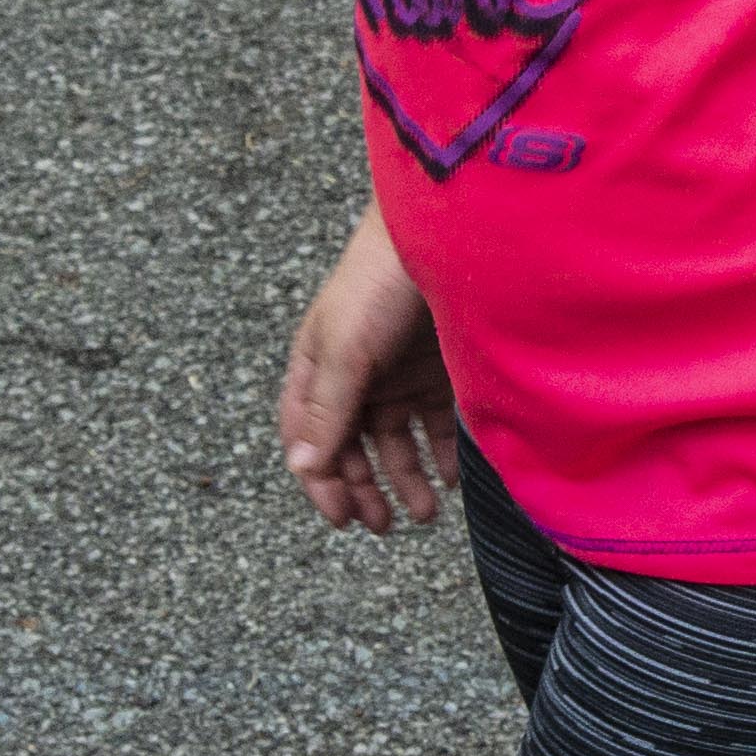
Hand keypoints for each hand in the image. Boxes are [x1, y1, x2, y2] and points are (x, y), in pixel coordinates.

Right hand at [272, 213, 458, 532]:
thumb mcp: (348, 349)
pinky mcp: (437, 368)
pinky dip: (442, 453)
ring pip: (395, 441)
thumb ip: (328, 411)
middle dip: (364, 489)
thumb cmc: (381, 281)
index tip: (341, 520)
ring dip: (406, 479)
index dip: (319, 480)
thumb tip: (303, 467)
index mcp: (317, 367)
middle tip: (383, 525)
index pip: (307, 437)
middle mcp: (354, 374)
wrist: (446, 230)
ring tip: (424, 514)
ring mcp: (397, 371)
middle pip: (351, 446)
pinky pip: (436, 423)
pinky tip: (452, 479)